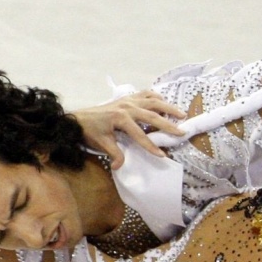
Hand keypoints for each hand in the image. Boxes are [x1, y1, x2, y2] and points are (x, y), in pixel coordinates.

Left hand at [70, 91, 186, 168]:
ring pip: (153, 101)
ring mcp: (128, 100)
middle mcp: (127, 106)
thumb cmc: (90, 131)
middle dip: (168, 125)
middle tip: (182, 132)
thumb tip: (119, 166)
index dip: (151, 146)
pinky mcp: (128, 98)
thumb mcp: (101, 144)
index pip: (140, 135)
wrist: (79, 118)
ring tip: (182, 114)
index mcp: (121, 118)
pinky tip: (164, 103)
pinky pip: (146, 94)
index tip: (162, 155)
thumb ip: (114, 154)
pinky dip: (157, 97)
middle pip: (152, 115)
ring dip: (168, 107)